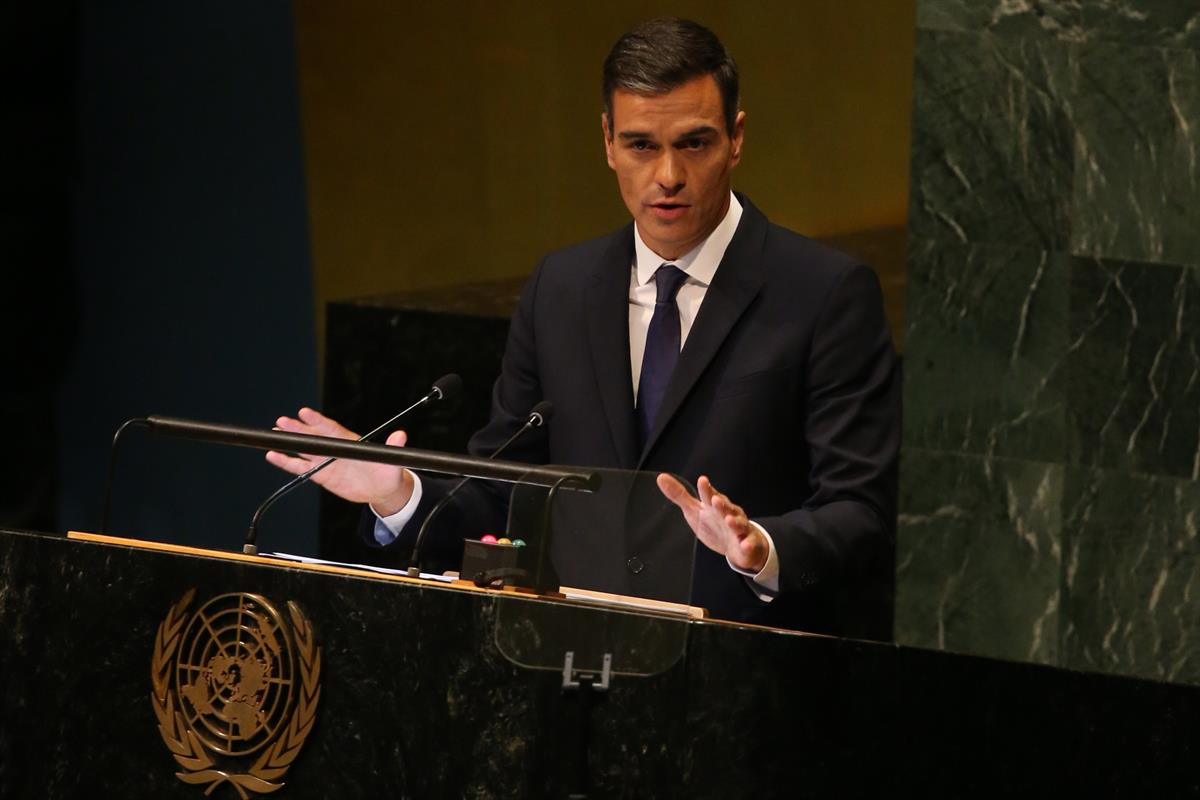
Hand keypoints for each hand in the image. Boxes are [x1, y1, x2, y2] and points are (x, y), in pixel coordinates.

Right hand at [265, 407, 413, 515]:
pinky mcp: (320, 474)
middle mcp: (335, 449)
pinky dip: (287, 462)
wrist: (381, 489)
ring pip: (304, 450)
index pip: (331, 429)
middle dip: (298, 429)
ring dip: (290, 442)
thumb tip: (401, 435)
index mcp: (349, 442)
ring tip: (274, 434)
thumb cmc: (387, 471)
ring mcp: (326, 461)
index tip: (305, 413)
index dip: (318, 421)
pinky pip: (300, 467)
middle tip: (282, 421)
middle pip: (314, 436)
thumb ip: (393, 447)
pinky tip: (273, 456)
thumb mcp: (392, 460)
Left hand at [656, 474, 767, 573]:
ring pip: (739, 524)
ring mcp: (740, 528)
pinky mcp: (747, 543)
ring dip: (735, 522)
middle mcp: (729, 514)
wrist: (738, 545)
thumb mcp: (694, 510)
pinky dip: (747, 544)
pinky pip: (748, 544)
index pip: (710, 495)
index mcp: (715, 506)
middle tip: (715, 500)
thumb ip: (679, 495)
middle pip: (726, 507)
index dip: (706, 489)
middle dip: (721, 504)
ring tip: (729, 520)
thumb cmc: (714, 524)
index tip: (702, 481)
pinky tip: (745, 545)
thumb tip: (661, 477)